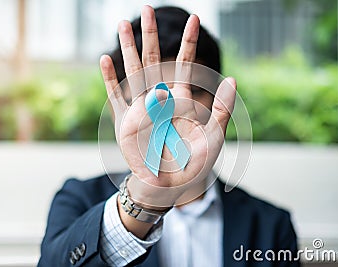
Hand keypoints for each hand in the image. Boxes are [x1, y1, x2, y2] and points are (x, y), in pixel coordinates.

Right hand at [100, 6, 235, 206]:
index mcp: (180, 99)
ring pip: (133, 71)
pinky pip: (116, 96)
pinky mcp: (125, 122)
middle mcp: (159, 98)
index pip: (184, 64)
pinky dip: (110, 78)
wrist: (171, 184)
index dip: (188, 42)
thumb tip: (233, 79)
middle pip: (153, 60)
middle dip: (151, 35)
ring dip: (128, 48)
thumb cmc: (194, 162)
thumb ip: (222, 108)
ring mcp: (140, 108)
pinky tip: (105, 59)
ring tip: (123, 24)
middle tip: (148, 8)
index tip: (194, 19)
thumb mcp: (214, 136)